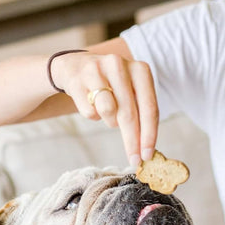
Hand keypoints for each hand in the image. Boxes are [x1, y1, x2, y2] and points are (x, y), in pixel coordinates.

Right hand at [51, 48, 157, 166]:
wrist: (74, 67)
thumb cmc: (110, 86)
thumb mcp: (130, 92)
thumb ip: (141, 114)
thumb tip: (146, 149)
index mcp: (140, 69)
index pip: (149, 108)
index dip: (149, 134)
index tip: (147, 155)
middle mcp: (120, 65)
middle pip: (129, 113)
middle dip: (132, 141)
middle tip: (134, 160)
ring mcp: (97, 69)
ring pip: (108, 112)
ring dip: (109, 121)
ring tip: (106, 111)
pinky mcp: (77, 78)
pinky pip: (89, 112)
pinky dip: (92, 115)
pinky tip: (90, 102)